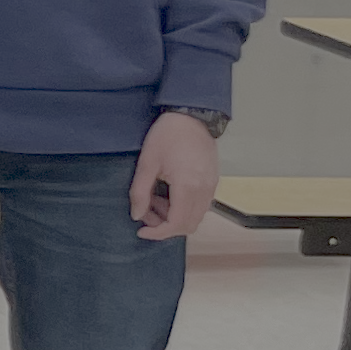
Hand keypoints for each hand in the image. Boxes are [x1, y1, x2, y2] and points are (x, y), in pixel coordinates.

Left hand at [134, 110, 218, 240]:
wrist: (191, 116)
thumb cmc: (168, 135)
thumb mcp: (147, 163)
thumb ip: (140, 192)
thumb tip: (137, 214)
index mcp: (188, 186)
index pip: (177, 224)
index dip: (158, 233)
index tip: (142, 231)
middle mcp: (204, 190)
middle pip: (188, 225)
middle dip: (165, 225)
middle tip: (146, 211)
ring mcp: (211, 186)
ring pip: (195, 216)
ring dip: (174, 216)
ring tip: (155, 198)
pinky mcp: (213, 181)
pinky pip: (200, 205)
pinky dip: (183, 207)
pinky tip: (168, 193)